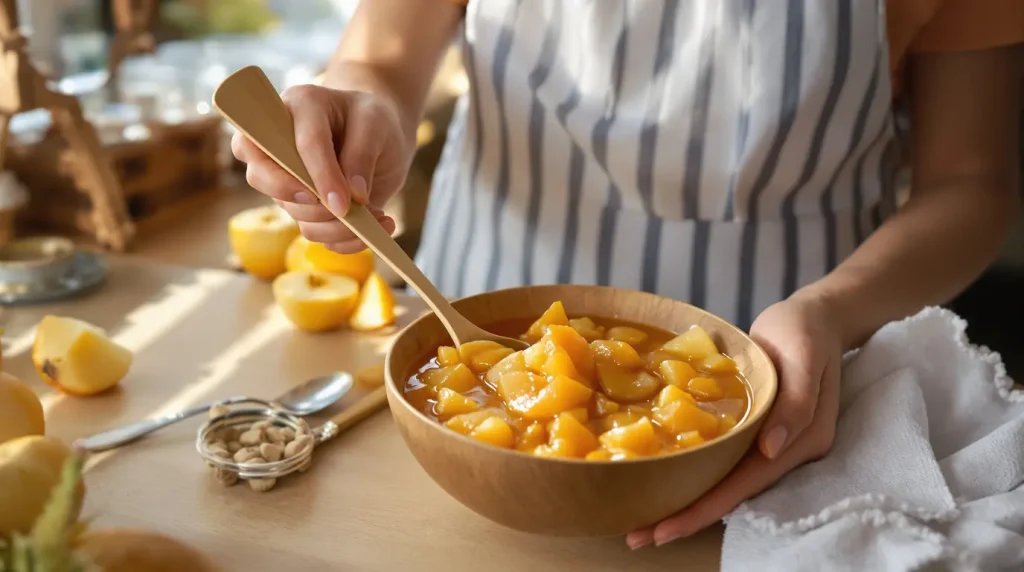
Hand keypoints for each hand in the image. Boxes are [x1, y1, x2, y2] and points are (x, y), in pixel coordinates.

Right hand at [231, 84, 412, 252]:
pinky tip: (379, 226)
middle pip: (262, 177)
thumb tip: (352, 198)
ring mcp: (284, 178)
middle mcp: (277, 142)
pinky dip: (347, 239)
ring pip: (294, 213)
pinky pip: (314, 231)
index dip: (320, 176)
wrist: (380, 136)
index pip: (299, 144)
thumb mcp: (376, 125)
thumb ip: (362, 154)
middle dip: (308, 205)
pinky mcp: (301, 205)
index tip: (343, 205)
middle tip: (346, 211)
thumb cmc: (374, 120)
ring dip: (337, 226)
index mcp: (297, 106)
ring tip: (379, 215)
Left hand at [626, 290, 843, 548]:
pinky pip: (728, 463)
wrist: (816, 317)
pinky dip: (699, 478)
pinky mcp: (760, 433)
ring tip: (645, 523)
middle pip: (735, 494)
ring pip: (729, 484)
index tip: (666, 528)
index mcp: (803, 438)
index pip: (748, 483)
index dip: (706, 508)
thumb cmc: (804, 330)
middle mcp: (788, 450)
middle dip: (688, 517)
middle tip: (638, 536)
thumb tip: (772, 449)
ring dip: (689, 504)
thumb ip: (795, 403)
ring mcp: (775, 444)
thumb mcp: (802, 354)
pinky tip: (669, 485)